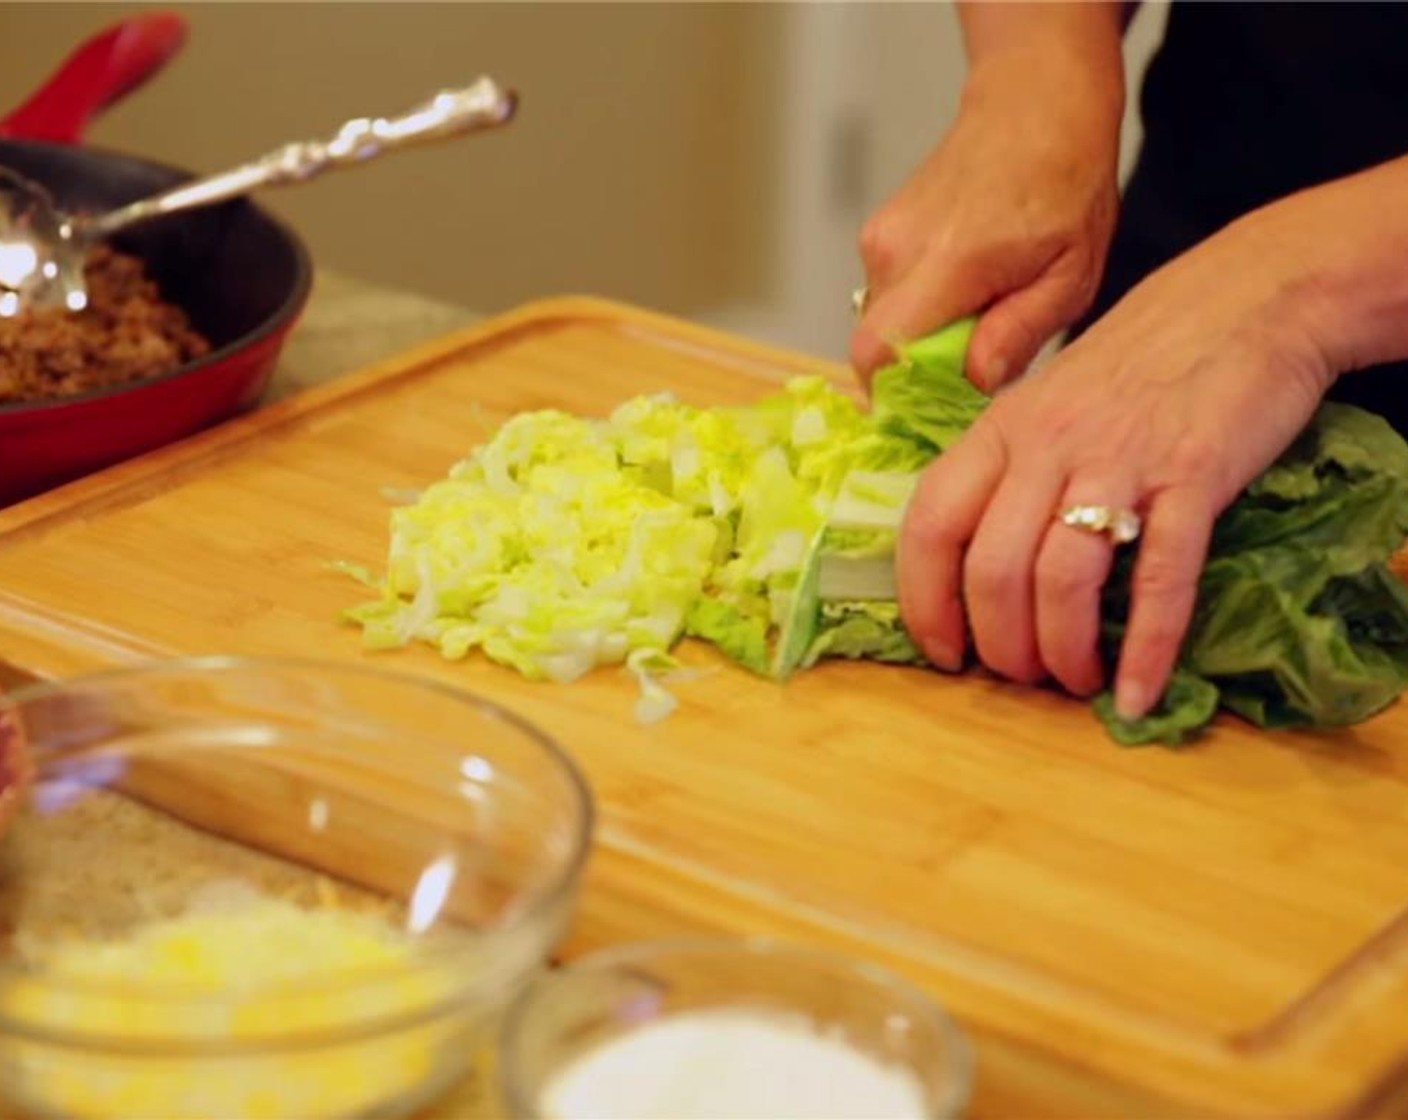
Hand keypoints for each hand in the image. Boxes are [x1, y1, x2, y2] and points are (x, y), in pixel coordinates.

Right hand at [850, 43, 1122, 390]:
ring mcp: (879, 238)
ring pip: (882, 322)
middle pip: (877, 347)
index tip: (933, 411)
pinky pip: (887, 296)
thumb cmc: (1065, 184)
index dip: (895, 397)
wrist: (1033, 104)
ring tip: (978, 316)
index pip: (878, 353)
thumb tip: (973, 381)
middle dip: (917, 373)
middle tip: (973, 369)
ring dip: (921, 338)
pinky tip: (964, 289)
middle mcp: (896, 249)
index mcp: (947, 262)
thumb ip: (1018, 333)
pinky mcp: (877, 234)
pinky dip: (918, 310)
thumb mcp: (1070, 274)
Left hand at [895, 205, 1338, 719]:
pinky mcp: (1192, 476)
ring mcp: (1118, 460)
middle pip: (991, 568)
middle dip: (1000, 644)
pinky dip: (1145, 648)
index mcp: (999, 430)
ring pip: (1061, 579)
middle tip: (1023, 675)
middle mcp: (1046, 446)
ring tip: (1075, 680)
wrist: (1250, 298)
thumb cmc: (1140, 360)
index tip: (943, 652)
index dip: (924, 601)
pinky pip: (1158, 577)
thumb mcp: (1048, 399)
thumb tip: (976, 557)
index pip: (929, 525)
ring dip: (1061, 652)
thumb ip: (1008, 466)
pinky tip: (1137, 692)